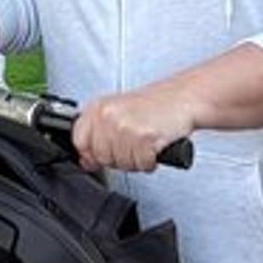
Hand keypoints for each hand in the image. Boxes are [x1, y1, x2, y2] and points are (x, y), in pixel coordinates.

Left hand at [73, 85, 195, 172]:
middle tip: (132, 148)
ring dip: (136, 161)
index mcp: (97, 108)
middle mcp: (108, 115)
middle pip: (102, 156)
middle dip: (118, 159)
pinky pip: (142, 164)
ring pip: (122, 163)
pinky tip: (154, 148)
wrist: (182, 98)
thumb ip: (98, 133)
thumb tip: (86, 161)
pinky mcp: (144, 137)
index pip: (79, 141)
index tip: (102, 156)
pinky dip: (150, 162)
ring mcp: (125, 126)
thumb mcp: (117, 112)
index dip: (91, 154)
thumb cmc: (153, 106)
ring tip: (144, 146)